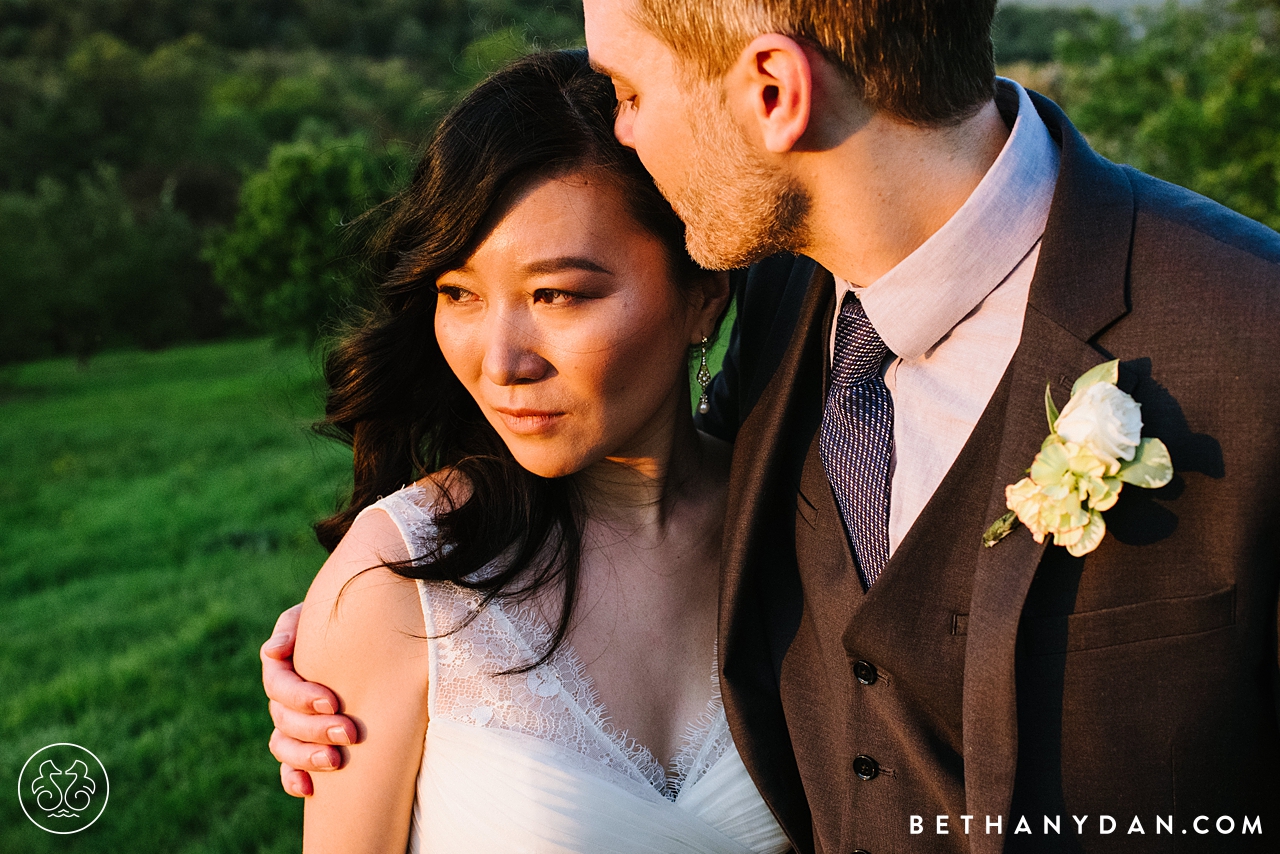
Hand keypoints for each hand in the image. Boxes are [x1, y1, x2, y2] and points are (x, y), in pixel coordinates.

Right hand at [261, 604, 359, 796]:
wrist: (369, 630)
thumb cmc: (347, 617)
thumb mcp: (322, 612)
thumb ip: (297, 625)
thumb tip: (275, 651)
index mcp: (283, 664)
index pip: (278, 685)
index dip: (301, 696)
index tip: (333, 701)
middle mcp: (284, 695)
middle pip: (283, 719)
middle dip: (315, 729)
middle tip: (349, 732)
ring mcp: (292, 721)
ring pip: (283, 745)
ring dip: (306, 757)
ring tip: (336, 762)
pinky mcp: (306, 741)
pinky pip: (289, 768)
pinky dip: (294, 779)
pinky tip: (309, 789)